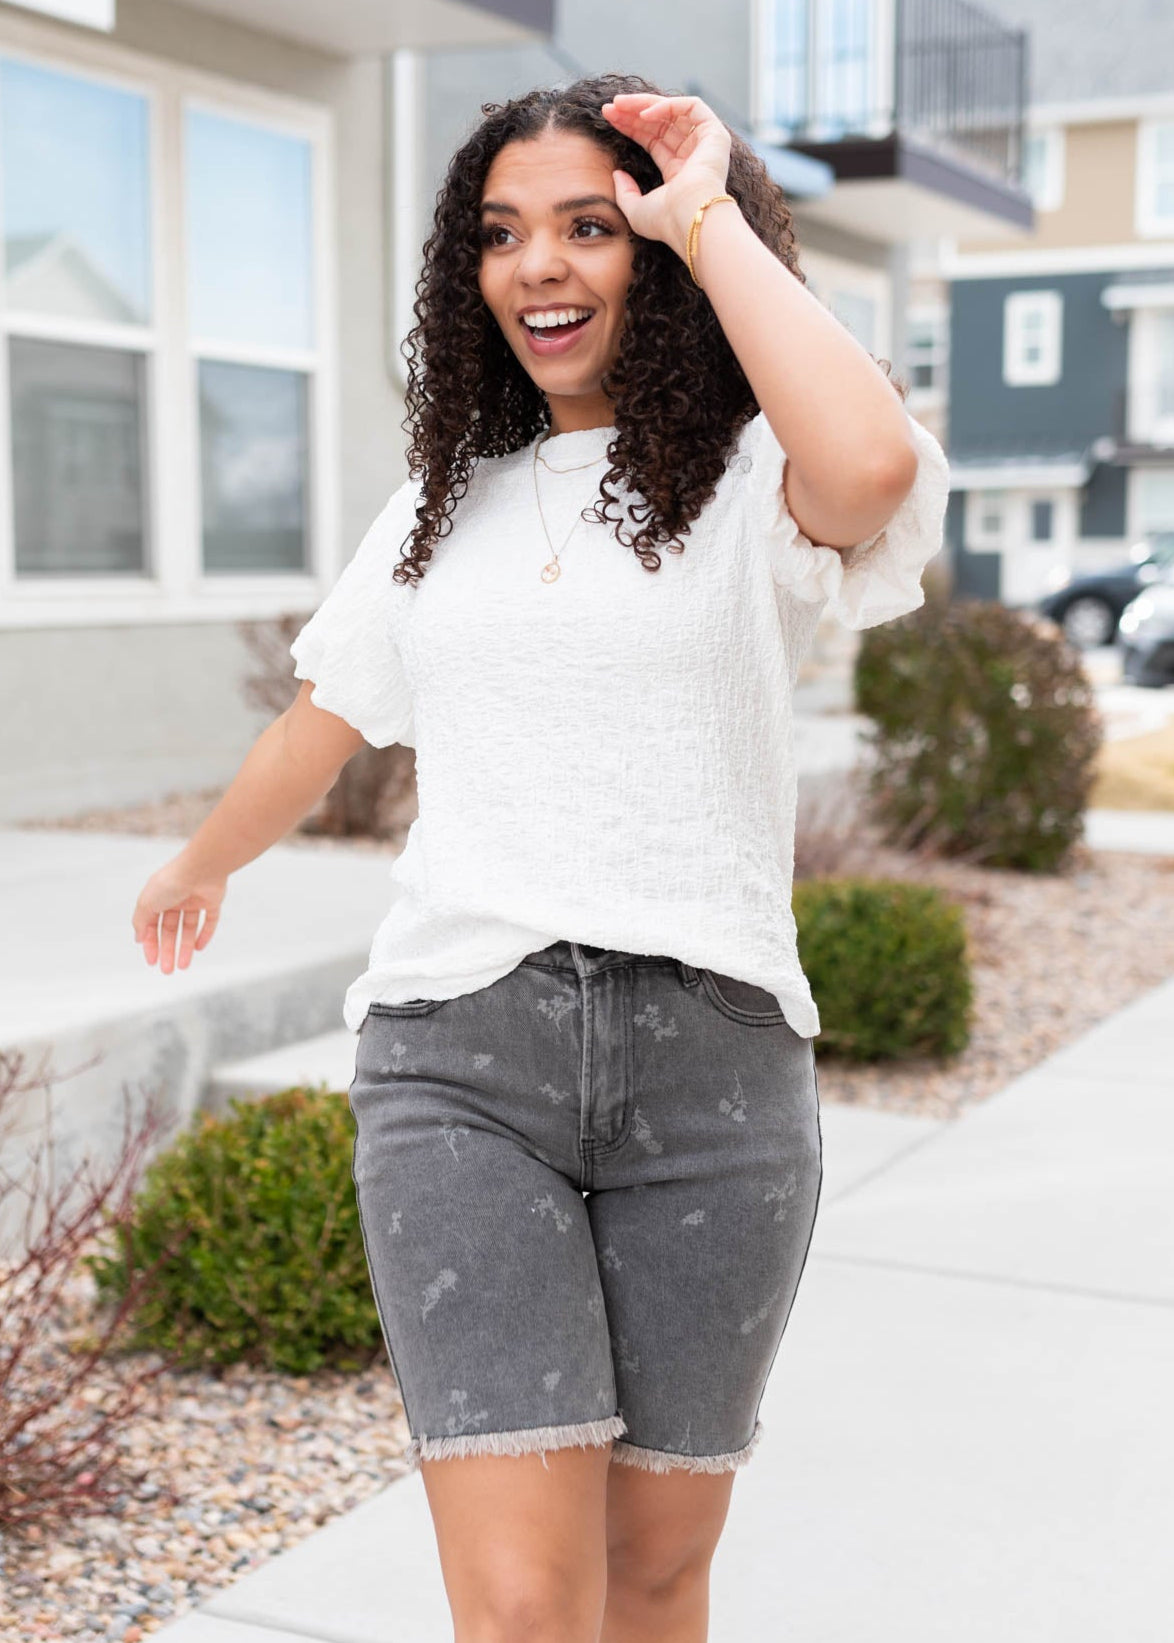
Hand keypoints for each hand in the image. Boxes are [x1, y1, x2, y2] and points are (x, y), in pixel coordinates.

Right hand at [131, 853, 226, 973]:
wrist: (201, 869)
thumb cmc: (171, 883)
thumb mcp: (146, 903)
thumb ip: (140, 921)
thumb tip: (138, 938)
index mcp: (157, 897)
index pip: (152, 925)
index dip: (151, 944)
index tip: (152, 961)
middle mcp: (175, 898)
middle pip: (170, 930)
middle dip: (168, 950)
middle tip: (167, 970)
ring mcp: (194, 899)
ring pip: (189, 928)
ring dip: (185, 948)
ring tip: (183, 966)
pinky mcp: (212, 900)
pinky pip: (209, 920)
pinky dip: (205, 934)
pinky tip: (199, 948)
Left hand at [601, 92, 732, 258]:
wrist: (690, 219)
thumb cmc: (667, 221)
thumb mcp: (636, 210)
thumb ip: (625, 193)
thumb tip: (618, 174)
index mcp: (678, 173)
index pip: (652, 140)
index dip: (631, 127)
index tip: (609, 119)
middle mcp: (692, 156)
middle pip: (660, 124)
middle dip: (633, 112)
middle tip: (609, 108)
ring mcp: (705, 143)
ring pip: (673, 111)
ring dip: (645, 104)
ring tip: (619, 104)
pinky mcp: (715, 133)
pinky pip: (691, 107)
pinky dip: (667, 105)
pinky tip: (644, 114)